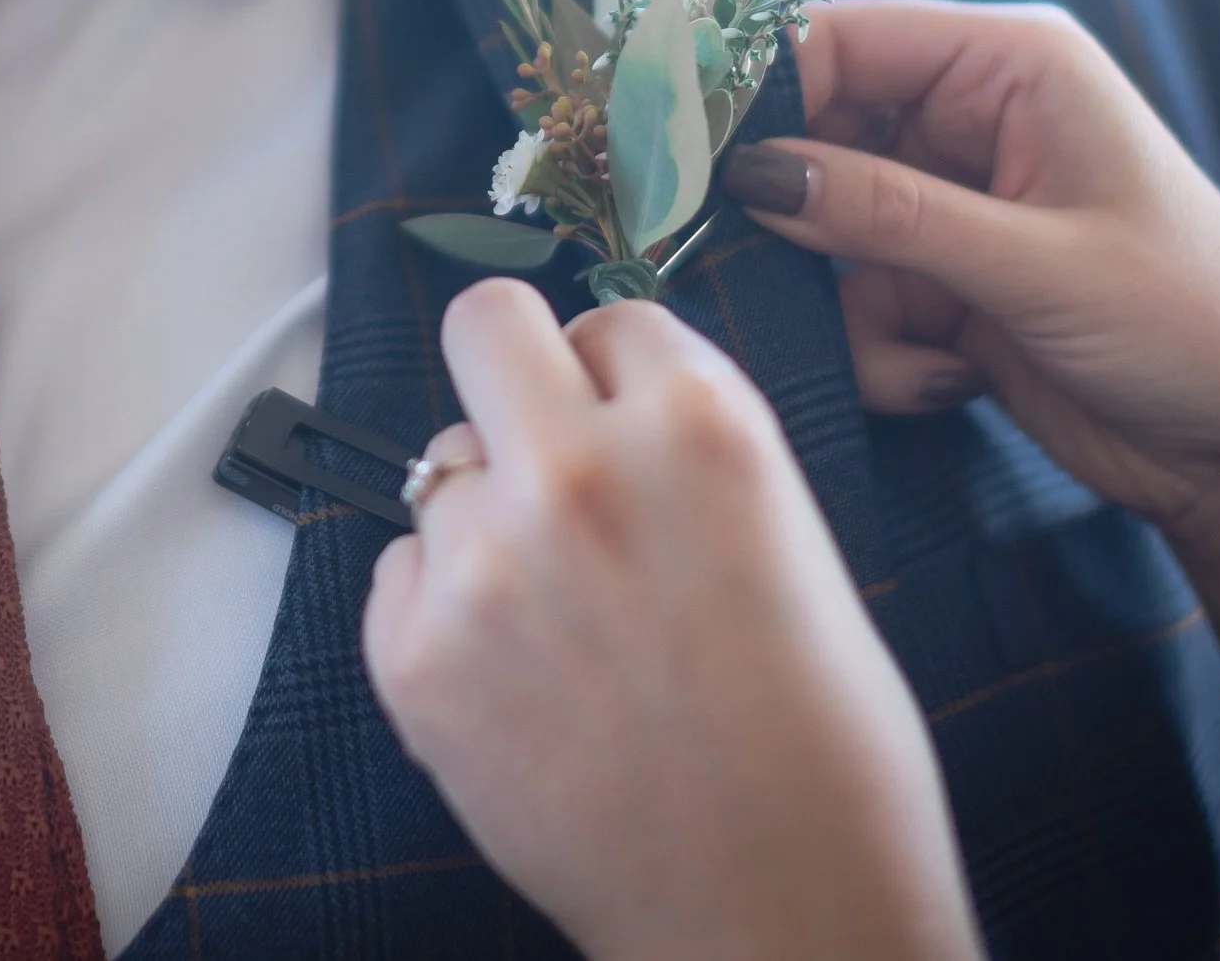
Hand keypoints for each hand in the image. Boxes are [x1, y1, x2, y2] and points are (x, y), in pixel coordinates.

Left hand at [361, 279, 981, 960]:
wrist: (778, 910)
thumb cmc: (818, 750)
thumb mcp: (790, 539)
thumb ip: (685, 449)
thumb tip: (602, 402)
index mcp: (702, 424)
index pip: (610, 317)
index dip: (615, 378)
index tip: (622, 426)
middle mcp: (581, 469)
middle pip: (483, 323)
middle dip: (511, 375)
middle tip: (538, 445)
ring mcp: (484, 559)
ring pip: (440, 465)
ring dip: (485, 517)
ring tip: (560, 616)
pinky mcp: (414, 650)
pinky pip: (401, 570)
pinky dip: (444, 610)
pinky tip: (521, 676)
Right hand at [719, 0, 1219, 551]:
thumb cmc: (1192, 326)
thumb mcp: (1035, 264)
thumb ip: (885, 213)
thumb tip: (750, 174)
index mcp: (1010, 65)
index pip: (839, 39)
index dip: (749, 86)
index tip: (671, 150)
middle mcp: (969, 121)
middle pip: (811, 137)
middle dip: (791, 217)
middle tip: (745, 268)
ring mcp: (950, 207)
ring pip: (819, 235)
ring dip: (849, 306)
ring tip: (927, 354)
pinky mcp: (940, 285)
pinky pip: (849, 303)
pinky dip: (880, 352)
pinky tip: (954, 382)